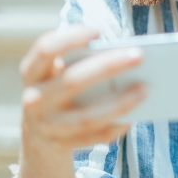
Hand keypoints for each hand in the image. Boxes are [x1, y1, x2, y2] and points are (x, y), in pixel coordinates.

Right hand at [19, 25, 145, 151]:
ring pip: (86, 116)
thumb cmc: (59, 88)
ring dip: (119, 103)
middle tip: (139, 55)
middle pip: (72, 81)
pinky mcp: (60, 146)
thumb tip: (122, 53)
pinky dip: (114, 127)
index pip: (45, 49)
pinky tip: (134, 117)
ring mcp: (46, 126)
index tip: (98, 31)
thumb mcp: (56, 73)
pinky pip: (93, 137)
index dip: (70, 38)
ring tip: (145, 89)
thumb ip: (78, 61)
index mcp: (32, 72)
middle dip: (107, 67)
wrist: (38, 136)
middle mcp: (34, 99)